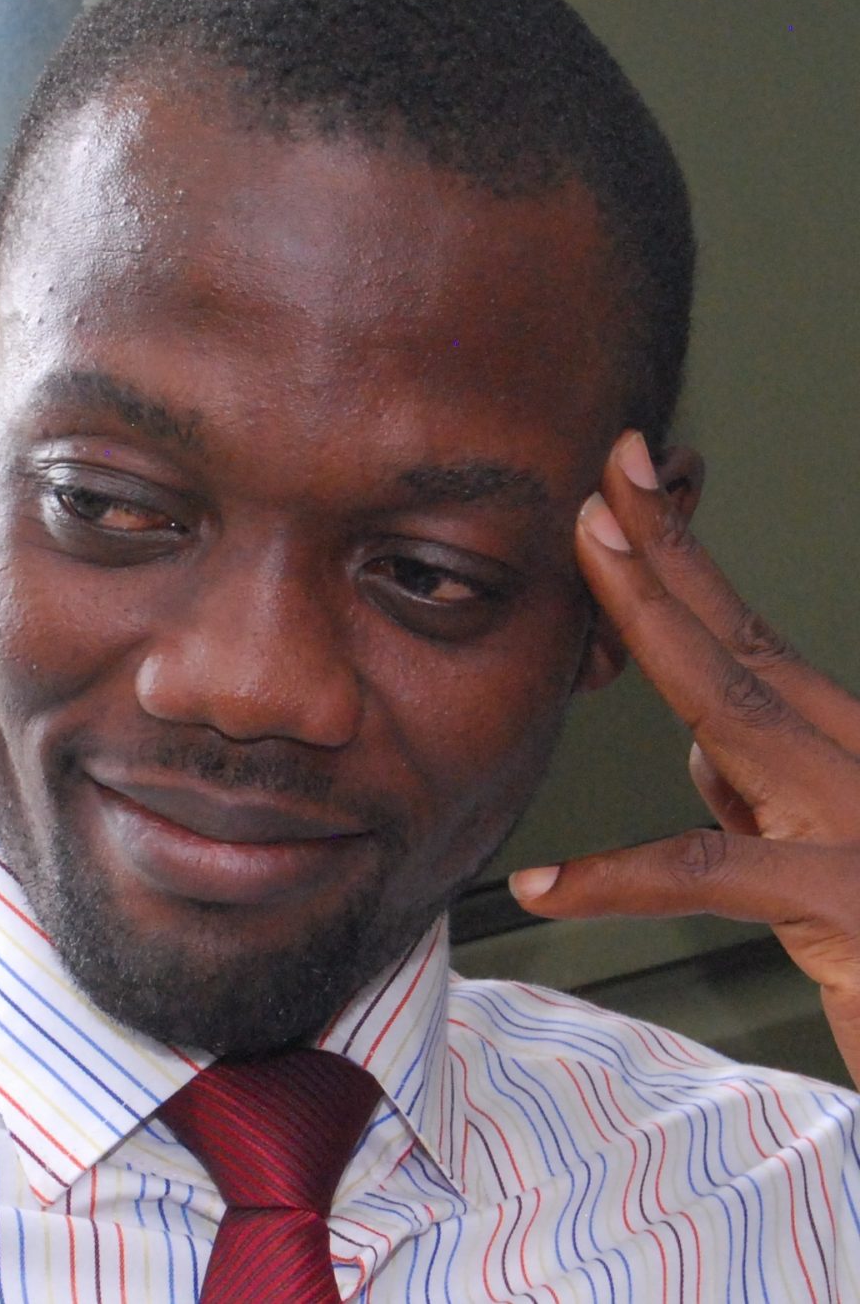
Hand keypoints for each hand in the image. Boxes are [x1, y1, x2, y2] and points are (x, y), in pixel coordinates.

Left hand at [509, 429, 859, 1086]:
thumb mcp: (831, 867)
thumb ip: (771, 804)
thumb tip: (703, 751)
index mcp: (849, 757)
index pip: (751, 647)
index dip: (685, 569)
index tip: (628, 495)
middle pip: (743, 645)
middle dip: (667, 549)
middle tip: (609, 469)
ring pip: (735, 710)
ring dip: (654, 619)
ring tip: (591, 544)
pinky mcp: (855, 905)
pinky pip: (717, 876)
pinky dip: (621, 882)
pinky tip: (545, 886)